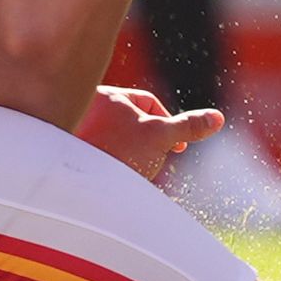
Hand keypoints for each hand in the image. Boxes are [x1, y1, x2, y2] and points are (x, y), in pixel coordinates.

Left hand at [75, 83, 224, 184]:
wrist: (72, 186)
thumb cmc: (115, 153)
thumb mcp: (159, 136)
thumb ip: (188, 126)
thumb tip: (217, 118)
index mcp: (105, 94)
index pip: (146, 102)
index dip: (167, 124)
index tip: (176, 147)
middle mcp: (83, 107)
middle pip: (127, 121)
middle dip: (144, 142)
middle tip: (151, 161)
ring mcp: (71, 131)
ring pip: (110, 139)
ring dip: (126, 155)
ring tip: (129, 174)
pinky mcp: (63, 154)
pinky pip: (92, 155)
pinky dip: (105, 165)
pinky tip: (110, 181)